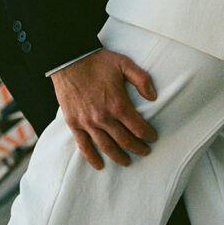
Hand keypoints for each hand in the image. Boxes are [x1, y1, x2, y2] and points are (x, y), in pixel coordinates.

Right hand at [50, 49, 157, 169]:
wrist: (69, 59)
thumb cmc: (98, 61)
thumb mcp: (125, 64)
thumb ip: (142, 79)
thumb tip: (154, 97)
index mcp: (118, 104)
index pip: (138, 128)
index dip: (148, 135)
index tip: (153, 138)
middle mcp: (103, 117)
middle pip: (125, 141)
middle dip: (138, 148)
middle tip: (145, 152)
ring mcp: (87, 122)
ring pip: (106, 147)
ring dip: (118, 157)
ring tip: (127, 161)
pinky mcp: (74, 123)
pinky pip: (83, 146)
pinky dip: (92, 157)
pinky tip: (99, 165)